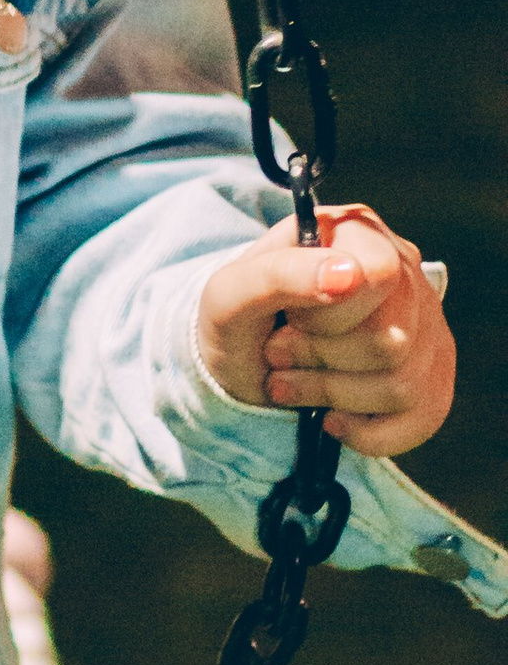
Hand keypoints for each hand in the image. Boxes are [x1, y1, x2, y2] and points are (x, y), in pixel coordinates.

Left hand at [197, 204, 454, 454]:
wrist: (240, 368)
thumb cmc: (238, 321)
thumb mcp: (230, 293)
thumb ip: (281, 274)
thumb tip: (349, 275)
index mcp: (358, 232)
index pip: (378, 277)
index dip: (326, 315)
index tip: (288, 319)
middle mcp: (405, 272)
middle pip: (392, 342)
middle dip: (319, 358)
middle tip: (280, 352)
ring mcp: (427, 326)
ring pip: (406, 386)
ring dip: (332, 395)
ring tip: (293, 381)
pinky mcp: (433, 378)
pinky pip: (424, 420)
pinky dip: (364, 432)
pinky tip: (331, 416)